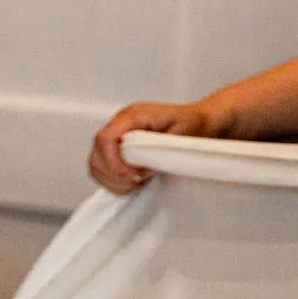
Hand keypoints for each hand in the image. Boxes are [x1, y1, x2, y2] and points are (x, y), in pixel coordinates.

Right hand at [88, 99, 230, 192]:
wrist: (201, 121)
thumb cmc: (195, 125)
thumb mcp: (185, 132)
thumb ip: (160, 146)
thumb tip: (141, 163)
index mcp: (133, 116)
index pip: (106, 138)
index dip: (116, 162)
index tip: (138, 175)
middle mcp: (119, 124)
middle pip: (96, 154)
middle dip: (116, 175)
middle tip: (141, 180)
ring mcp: (116, 137)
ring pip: (96, 164)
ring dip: (114, 180)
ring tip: (138, 182)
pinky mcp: (116, 149)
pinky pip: (101, 169)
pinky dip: (114, 181)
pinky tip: (134, 182)